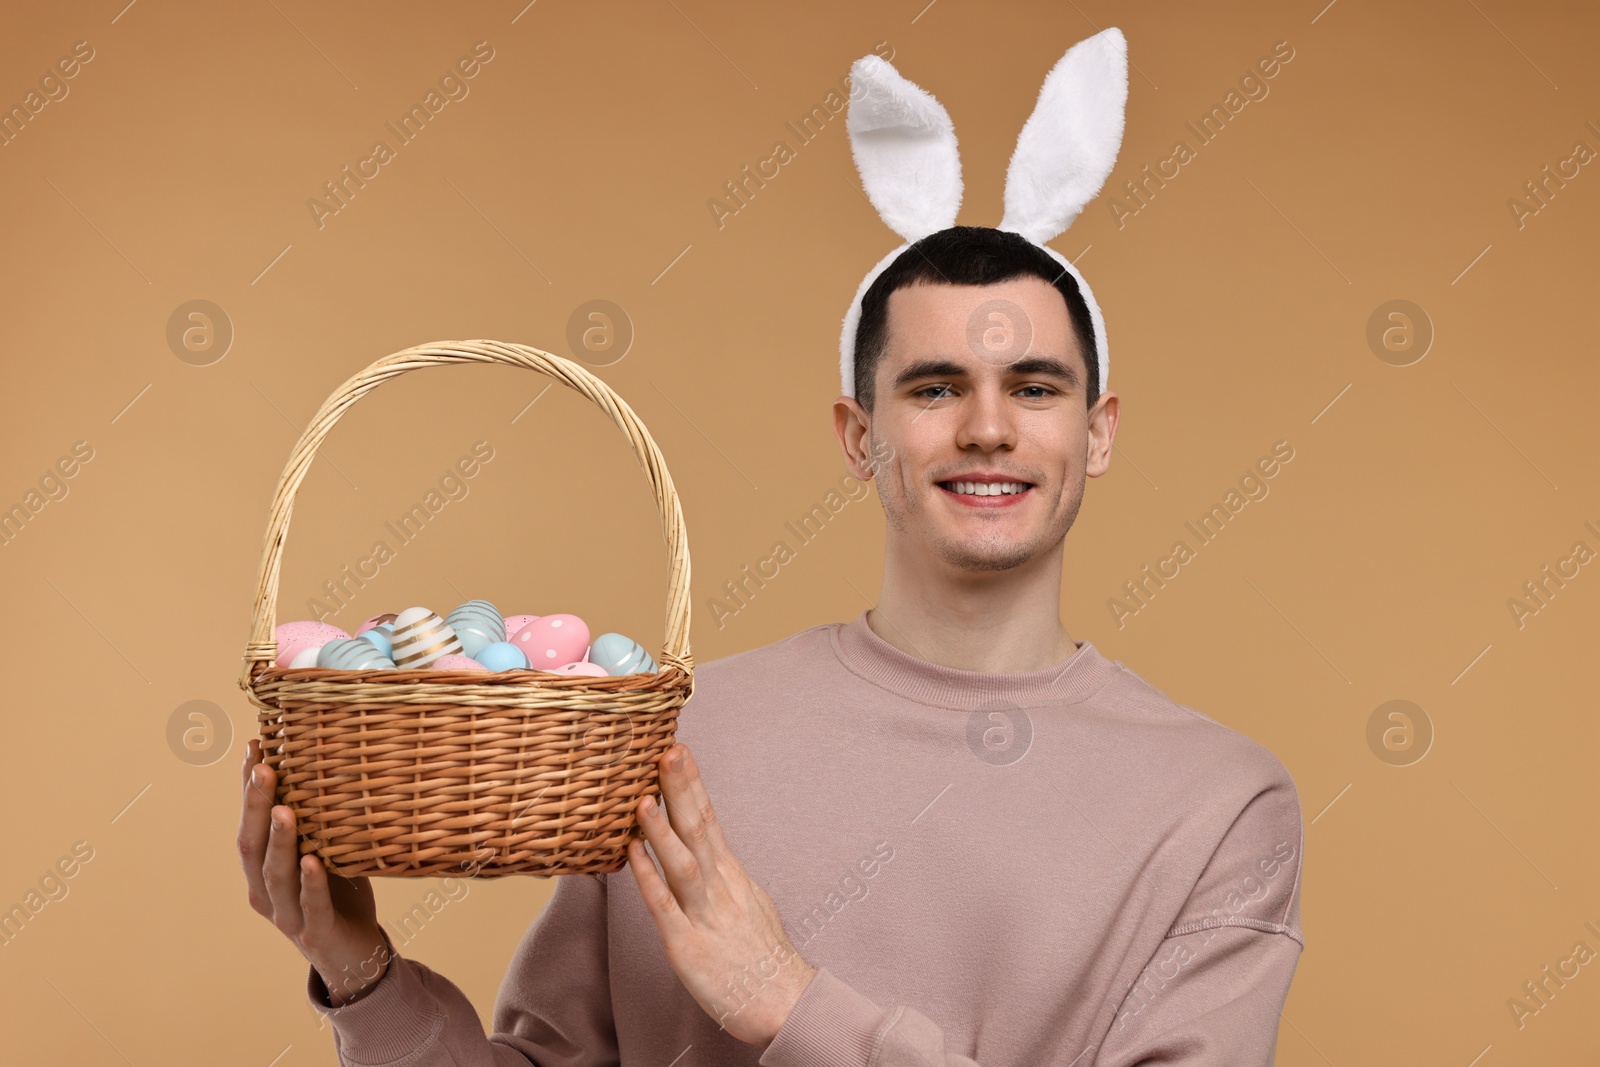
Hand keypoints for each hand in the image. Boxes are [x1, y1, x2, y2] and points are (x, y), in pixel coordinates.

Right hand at [238, 738, 388, 1005]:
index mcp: (262, 870)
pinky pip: (311, 904)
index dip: (247, 787)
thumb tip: (334, 762)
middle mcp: (265, 892)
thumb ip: (320, 821)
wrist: (356, 954)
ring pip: (276, 874)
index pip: (249, 822)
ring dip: (280, 840)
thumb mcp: (327, 852)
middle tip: (264, 766)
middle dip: (257, 805)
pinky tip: (313, 861)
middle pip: (252, 845)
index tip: (255, 746)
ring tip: (285, 808)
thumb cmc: (340, 895)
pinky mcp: (315, 932)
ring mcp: (287, 915)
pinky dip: (311, 882)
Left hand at [629, 743, 816, 1046]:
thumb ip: (722, 874)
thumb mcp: (747, 901)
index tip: (679, 749)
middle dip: (681, 787)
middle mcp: (721, 887)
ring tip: (644, 798)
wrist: (784, 1003)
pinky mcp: (688, 946)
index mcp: (731, 874)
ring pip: (683, 864)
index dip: (692, 784)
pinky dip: (648, 878)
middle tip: (667, 749)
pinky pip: (665, 908)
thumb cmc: (761, 955)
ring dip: (663, 830)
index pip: (709, 819)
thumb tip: (703, 850)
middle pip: (699, 829)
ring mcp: (705, 915)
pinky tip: (632, 854)